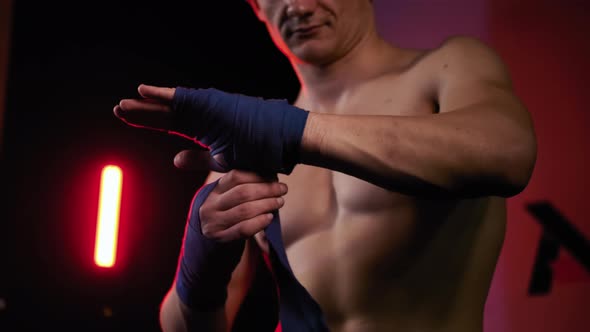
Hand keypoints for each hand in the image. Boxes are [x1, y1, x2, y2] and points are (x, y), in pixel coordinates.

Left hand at [114, 84, 308, 173]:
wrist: (281, 143)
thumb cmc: (259, 154)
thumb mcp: (222, 161)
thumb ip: (198, 160)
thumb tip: (173, 161)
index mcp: (203, 129)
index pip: (169, 125)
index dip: (148, 122)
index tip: (127, 121)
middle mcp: (202, 117)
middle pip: (165, 115)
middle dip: (141, 113)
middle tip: (117, 110)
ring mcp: (207, 110)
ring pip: (170, 106)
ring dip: (146, 105)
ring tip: (123, 106)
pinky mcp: (212, 106)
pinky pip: (184, 100)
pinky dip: (163, 95)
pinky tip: (143, 91)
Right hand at [199, 169, 287, 241]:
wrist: (210, 237)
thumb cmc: (226, 212)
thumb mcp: (227, 196)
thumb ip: (242, 186)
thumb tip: (271, 177)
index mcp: (214, 190)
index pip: (235, 177)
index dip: (257, 176)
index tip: (273, 178)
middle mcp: (211, 205)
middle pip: (242, 193)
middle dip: (267, 189)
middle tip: (282, 189)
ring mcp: (215, 222)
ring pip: (245, 210)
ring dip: (267, 204)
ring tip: (279, 202)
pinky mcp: (221, 237)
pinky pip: (244, 229)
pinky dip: (259, 222)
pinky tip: (269, 217)